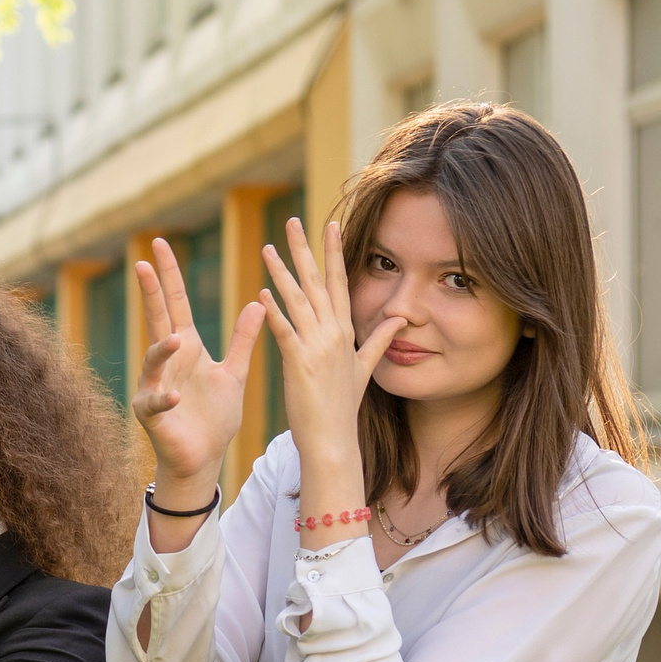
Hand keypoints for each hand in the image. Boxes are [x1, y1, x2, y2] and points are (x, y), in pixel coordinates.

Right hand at [130, 236, 262, 504]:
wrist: (203, 459)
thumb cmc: (214, 418)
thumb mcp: (233, 373)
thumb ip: (243, 340)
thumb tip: (259, 303)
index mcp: (187, 348)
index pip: (176, 304)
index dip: (169, 277)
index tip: (160, 246)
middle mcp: (167, 362)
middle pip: (157, 320)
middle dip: (151, 293)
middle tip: (145, 263)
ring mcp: (156, 386)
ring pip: (154, 360)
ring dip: (162, 349)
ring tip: (176, 339)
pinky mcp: (152, 414)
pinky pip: (154, 402)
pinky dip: (163, 397)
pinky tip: (174, 394)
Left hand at [258, 218, 402, 486]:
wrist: (334, 440)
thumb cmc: (344, 407)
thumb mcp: (365, 369)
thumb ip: (379, 340)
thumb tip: (399, 319)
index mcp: (346, 331)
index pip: (341, 282)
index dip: (335, 252)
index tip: (329, 224)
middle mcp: (333, 334)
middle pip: (318, 283)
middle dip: (305, 250)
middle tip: (293, 221)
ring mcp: (317, 348)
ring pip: (298, 301)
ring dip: (282, 273)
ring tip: (267, 248)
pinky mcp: (299, 364)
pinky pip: (285, 332)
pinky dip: (274, 313)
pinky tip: (262, 294)